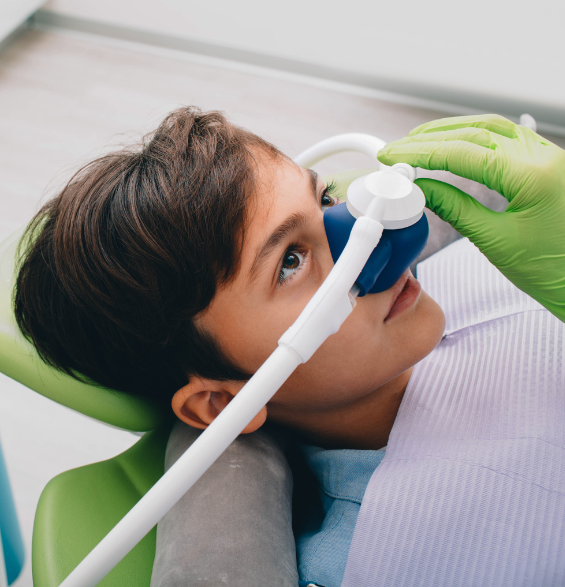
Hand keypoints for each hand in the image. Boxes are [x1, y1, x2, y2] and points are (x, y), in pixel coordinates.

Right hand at [378, 114, 564, 321]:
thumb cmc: (554, 271)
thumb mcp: (495, 241)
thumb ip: (455, 209)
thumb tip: (422, 189)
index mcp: (533, 176)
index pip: (463, 154)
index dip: (422, 153)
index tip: (395, 155)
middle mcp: (546, 157)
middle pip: (477, 132)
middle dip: (432, 138)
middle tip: (400, 148)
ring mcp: (550, 157)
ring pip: (494, 128)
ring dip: (454, 131)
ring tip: (421, 140)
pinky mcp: (548, 165)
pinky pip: (510, 138)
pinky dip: (478, 137)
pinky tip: (459, 141)